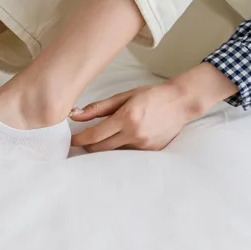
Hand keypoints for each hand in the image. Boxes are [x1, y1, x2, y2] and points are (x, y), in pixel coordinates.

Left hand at [70, 63, 236, 151]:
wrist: (181, 102)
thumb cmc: (151, 95)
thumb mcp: (123, 96)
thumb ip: (98, 108)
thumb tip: (75, 115)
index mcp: (126, 118)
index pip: (94, 135)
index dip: (79, 140)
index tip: (70, 141)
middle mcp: (135, 134)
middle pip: (101, 149)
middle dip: (88, 147)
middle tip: (80, 141)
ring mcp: (144, 145)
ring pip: (114, 153)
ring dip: (104, 148)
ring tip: (100, 139)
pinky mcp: (152, 152)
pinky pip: (128, 154)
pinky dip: (120, 148)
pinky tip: (120, 140)